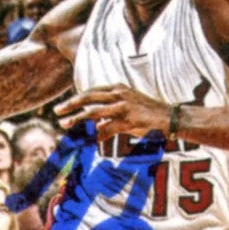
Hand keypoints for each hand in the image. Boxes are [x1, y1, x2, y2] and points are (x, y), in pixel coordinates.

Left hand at [55, 85, 169, 143]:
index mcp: (118, 87)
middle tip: (57, 111)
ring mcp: (123, 107)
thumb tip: (93, 119)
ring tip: (65, 125)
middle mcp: (119, 94)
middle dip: (71, 104)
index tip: (65, 105)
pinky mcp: (128, 121)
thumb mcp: (129, 104)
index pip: (92, 91)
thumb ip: (111, 107)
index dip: (77, 98)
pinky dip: (93, 135)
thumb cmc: (149, 112)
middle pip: (88, 98)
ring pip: (93, 113)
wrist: (171, 117)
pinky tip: (85, 141)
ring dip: (77, 120)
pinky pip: (105, 128)